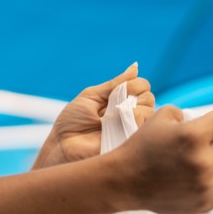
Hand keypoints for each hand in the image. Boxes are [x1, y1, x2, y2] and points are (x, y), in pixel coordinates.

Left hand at [35, 64, 154, 167]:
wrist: (62, 147)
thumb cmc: (71, 123)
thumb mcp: (91, 97)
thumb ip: (115, 84)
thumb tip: (135, 67)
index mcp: (119, 103)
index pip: (142, 87)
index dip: (134, 85)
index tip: (117, 90)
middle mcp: (129, 117)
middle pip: (149, 98)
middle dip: (134, 94)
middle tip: (114, 104)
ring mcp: (132, 131)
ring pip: (150, 111)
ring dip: (133, 107)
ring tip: (113, 115)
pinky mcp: (132, 144)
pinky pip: (144, 127)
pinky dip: (133, 119)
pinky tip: (117, 123)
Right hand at [111, 106, 212, 213]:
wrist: (125, 182)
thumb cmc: (142, 147)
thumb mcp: (161, 117)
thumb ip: (188, 114)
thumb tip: (210, 123)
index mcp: (193, 135)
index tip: (210, 125)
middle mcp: (204, 160)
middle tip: (201, 145)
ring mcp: (207, 184)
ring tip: (212, 159)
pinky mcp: (207, 202)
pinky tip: (212, 175)